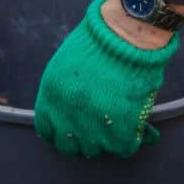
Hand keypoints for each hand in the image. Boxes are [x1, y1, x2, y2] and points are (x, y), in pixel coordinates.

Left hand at [34, 0, 178, 157]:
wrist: (126, 34)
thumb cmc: (100, 41)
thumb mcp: (67, 64)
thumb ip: (63, 91)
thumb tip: (69, 109)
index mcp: (52, 97)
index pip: (47, 130)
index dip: (61, 131)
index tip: (72, 129)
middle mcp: (67, 115)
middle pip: (69, 146)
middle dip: (82, 139)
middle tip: (97, 129)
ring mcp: (93, 125)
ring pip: (96, 149)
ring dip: (107, 140)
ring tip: (118, 127)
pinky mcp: (121, 129)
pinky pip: (124, 148)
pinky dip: (131, 141)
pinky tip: (135, 130)